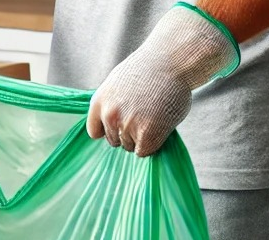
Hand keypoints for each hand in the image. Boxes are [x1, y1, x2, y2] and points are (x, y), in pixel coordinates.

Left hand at [86, 4, 239, 157]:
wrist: (172, 60)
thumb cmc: (150, 70)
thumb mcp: (118, 84)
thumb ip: (111, 105)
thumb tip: (112, 128)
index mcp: (98, 102)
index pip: (95, 132)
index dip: (111, 130)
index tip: (124, 123)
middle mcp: (109, 115)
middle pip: (114, 141)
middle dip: (128, 133)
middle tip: (146, 114)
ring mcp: (127, 125)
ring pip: (130, 147)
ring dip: (142, 138)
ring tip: (155, 115)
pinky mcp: (147, 134)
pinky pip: (144, 152)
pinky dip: (153, 143)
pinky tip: (161, 125)